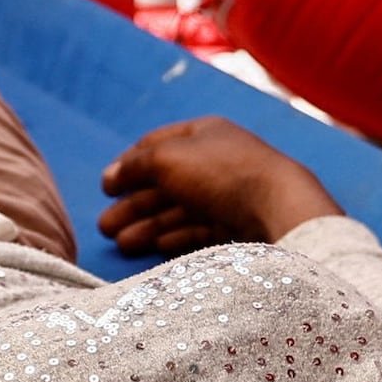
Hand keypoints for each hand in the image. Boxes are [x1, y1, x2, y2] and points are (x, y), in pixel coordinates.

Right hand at [100, 118, 342, 256]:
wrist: (278, 207)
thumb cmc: (219, 172)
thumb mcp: (166, 158)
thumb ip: (134, 166)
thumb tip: (110, 176)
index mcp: (203, 134)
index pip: (157, 146)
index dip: (129, 165)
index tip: (105, 188)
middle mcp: (217, 162)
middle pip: (166, 183)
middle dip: (133, 204)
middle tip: (104, 228)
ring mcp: (229, 195)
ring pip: (180, 209)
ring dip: (147, 225)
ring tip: (121, 243)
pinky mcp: (239, 226)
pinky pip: (199, 230)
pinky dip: (174, 237)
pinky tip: (156, 247)